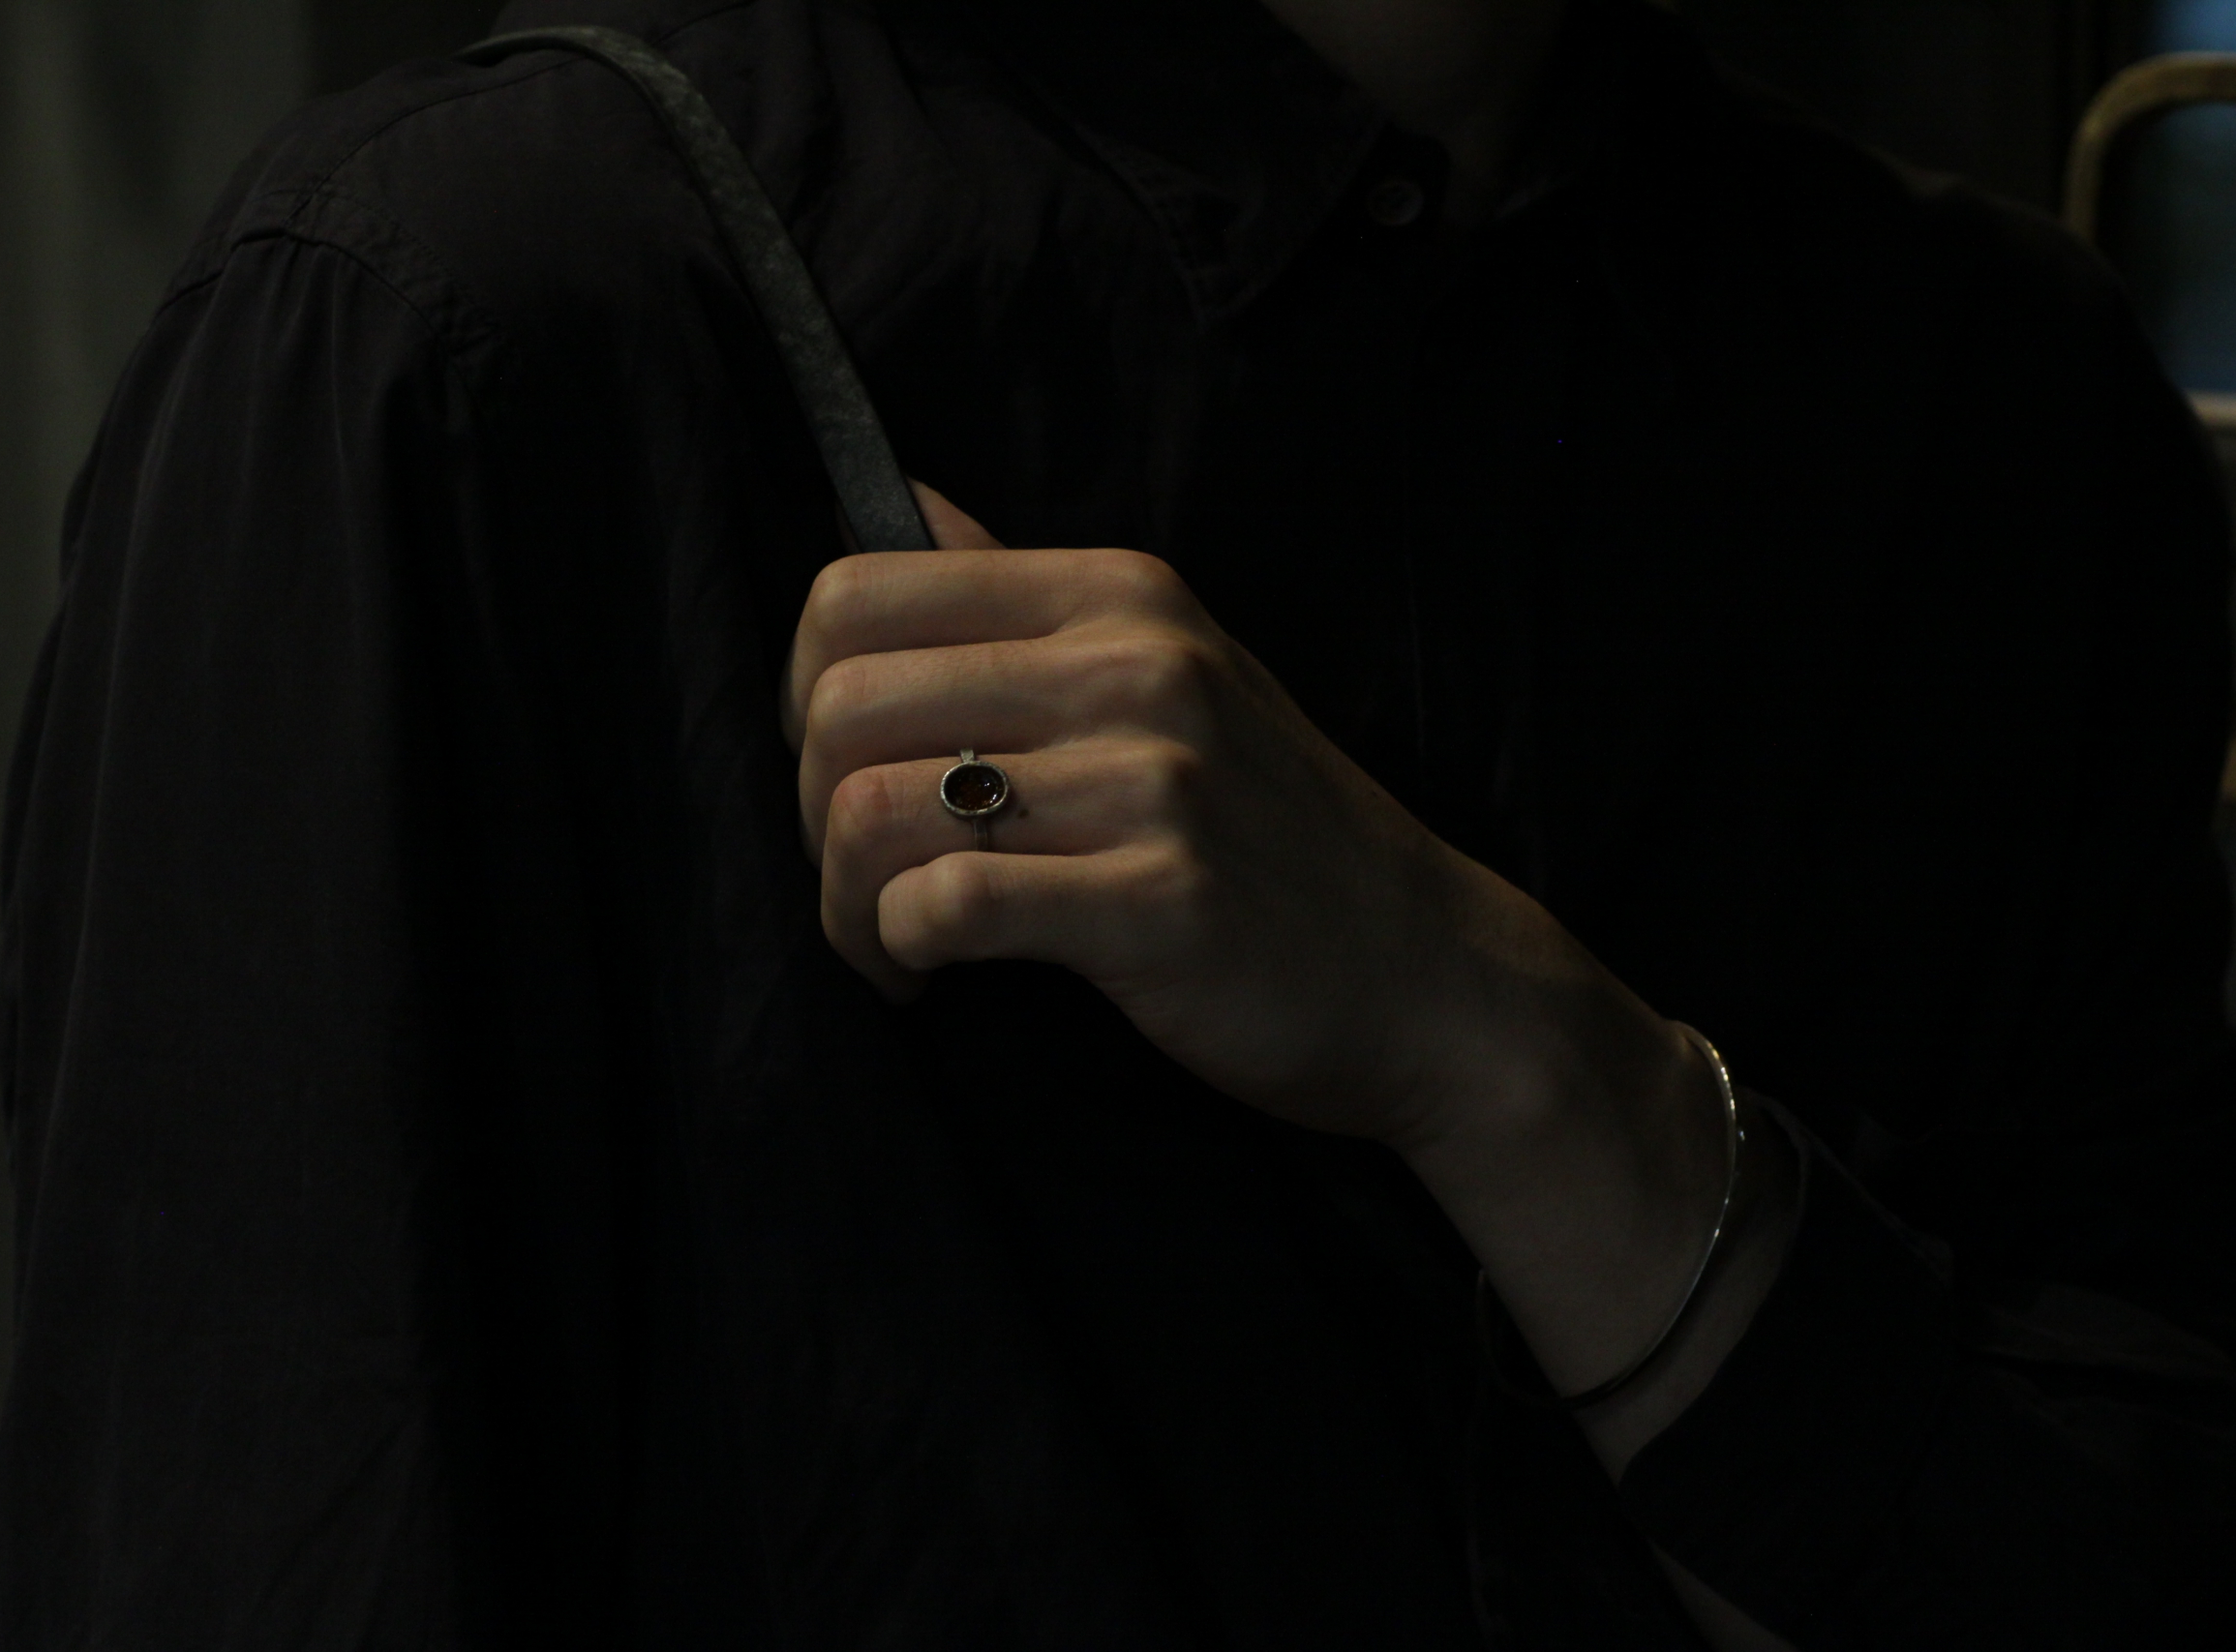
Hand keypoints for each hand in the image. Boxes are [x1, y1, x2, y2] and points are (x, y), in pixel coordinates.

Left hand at [786, 483, 1799, 1647]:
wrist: (1430, 974)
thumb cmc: (1275, 834)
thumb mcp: (1175, 671)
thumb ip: (1028, 595)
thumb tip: (903, 495)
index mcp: (1119, 594)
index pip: (856, 592)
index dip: (805, 696)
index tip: (841, 773)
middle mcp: (1135, 666)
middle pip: (842, 706)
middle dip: (808, 814)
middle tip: (858, 880)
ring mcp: (1155, 782)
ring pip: (874, 810)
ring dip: (841, 904)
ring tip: (888, 945)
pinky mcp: (1160, 904)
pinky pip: (946, 905)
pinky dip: (898, 950)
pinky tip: (931, 977)